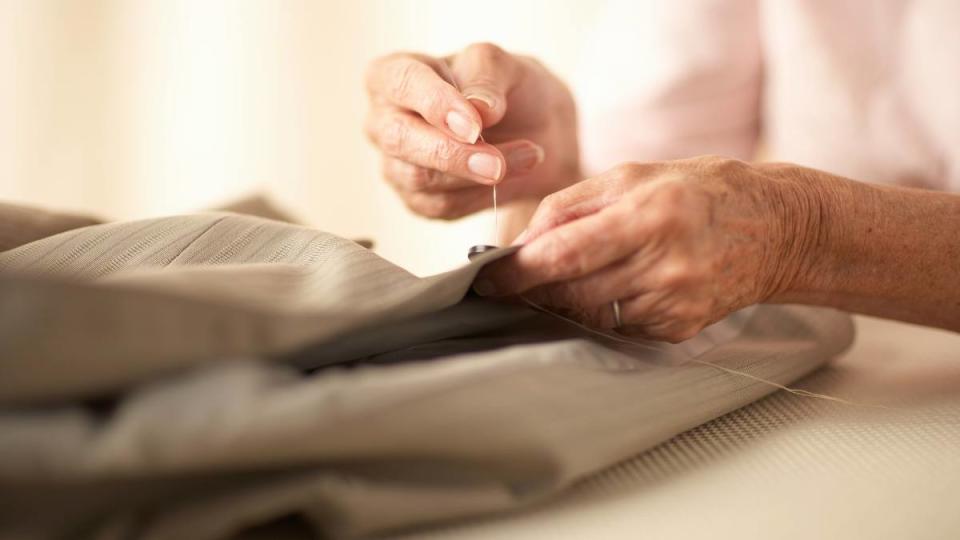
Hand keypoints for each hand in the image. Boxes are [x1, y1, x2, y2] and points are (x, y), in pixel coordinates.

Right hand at [365, 43, 578, 219]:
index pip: (401, 83)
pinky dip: (481, 195)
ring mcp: (396, 163)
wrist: (537, 131)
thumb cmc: (510, 88)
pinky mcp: (417, 198)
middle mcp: (384, 120)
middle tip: (496, 162)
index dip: (435, 104)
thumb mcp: (506, 66)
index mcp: (393, 74)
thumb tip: (478, 108)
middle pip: (398, 139)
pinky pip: (441, 205)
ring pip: (419, 178)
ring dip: (474, 175)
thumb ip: (487, 76)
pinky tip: (511, 176)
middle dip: (450, 153)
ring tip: (528, 157)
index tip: (475, 124)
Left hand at [476, 156, 816, 341]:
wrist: (774, 229)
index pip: (566, 254)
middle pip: (572, 293)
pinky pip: (617, 326)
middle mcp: (664, 265)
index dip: (519, 271)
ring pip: (590, 315)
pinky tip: (611, 286)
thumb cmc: (698, 192)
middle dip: (534, 288)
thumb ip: (571, 206)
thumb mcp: (633, 176)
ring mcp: (673, 303)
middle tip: (513, 279)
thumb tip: (522, 242)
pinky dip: (600, 310)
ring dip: (564, 300)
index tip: (487, 278)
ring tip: (566, 275)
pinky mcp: (678, 329)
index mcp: (649, 216)